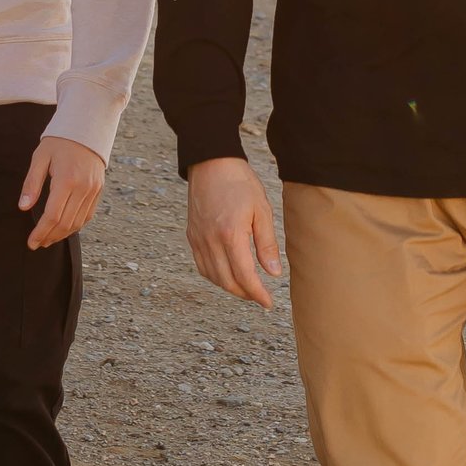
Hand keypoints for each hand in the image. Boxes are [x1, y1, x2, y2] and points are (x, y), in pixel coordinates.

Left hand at [19, 131, 104, 251]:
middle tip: (37, 243)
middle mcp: (83, 187)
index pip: (52, 215)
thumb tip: (23, 207)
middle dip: (50, 237)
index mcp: (66, 179)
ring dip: (62, 234)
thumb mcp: (40, 157)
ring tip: (48, 239)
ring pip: (78, 222)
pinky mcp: (98, 190)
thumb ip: (31, 183)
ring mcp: (93, 190)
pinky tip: (64, 229)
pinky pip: (88, 215)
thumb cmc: (59, 141)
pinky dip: (76, 226)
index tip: (31, 242)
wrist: (86, 128)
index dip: (41, 232)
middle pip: (66, 223)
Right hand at [186, 155, 281, 308]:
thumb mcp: (262, 210)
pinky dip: (215, 276)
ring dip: (230, 287)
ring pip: (212, 276)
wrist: (211, 163)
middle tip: (261, 297)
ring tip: (247, 288)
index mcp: (231, 235)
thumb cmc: (240, 183)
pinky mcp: (192, 236)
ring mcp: (198, 239)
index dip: (257, 294)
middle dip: (245, 294)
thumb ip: (267, 244)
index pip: (244, 276)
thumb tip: (274, 273)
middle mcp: (210, 241)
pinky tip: (227, 274)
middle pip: (227, 281)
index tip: (268, 303)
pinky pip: (202, 265)